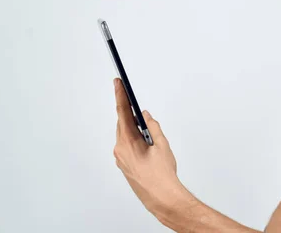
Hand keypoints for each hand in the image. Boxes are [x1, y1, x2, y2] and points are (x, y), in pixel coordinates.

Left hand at [112, 78, 186, 216]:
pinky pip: (125, 145)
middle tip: (134, 101)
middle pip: (123, 124)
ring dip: (133, 127)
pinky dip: (133, 138)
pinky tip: (143, 139)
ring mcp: (120, 159)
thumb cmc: (162, 175)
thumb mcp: (162, 145)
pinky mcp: (124, 165)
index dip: (120, 95)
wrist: (161, 197)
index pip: (123, 113)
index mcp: (128, 142)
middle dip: (129, 112)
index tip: (118, 83)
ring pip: (124, 135)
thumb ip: (153, 127)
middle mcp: (120, 150)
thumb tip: (145, 116)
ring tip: (144, 124)